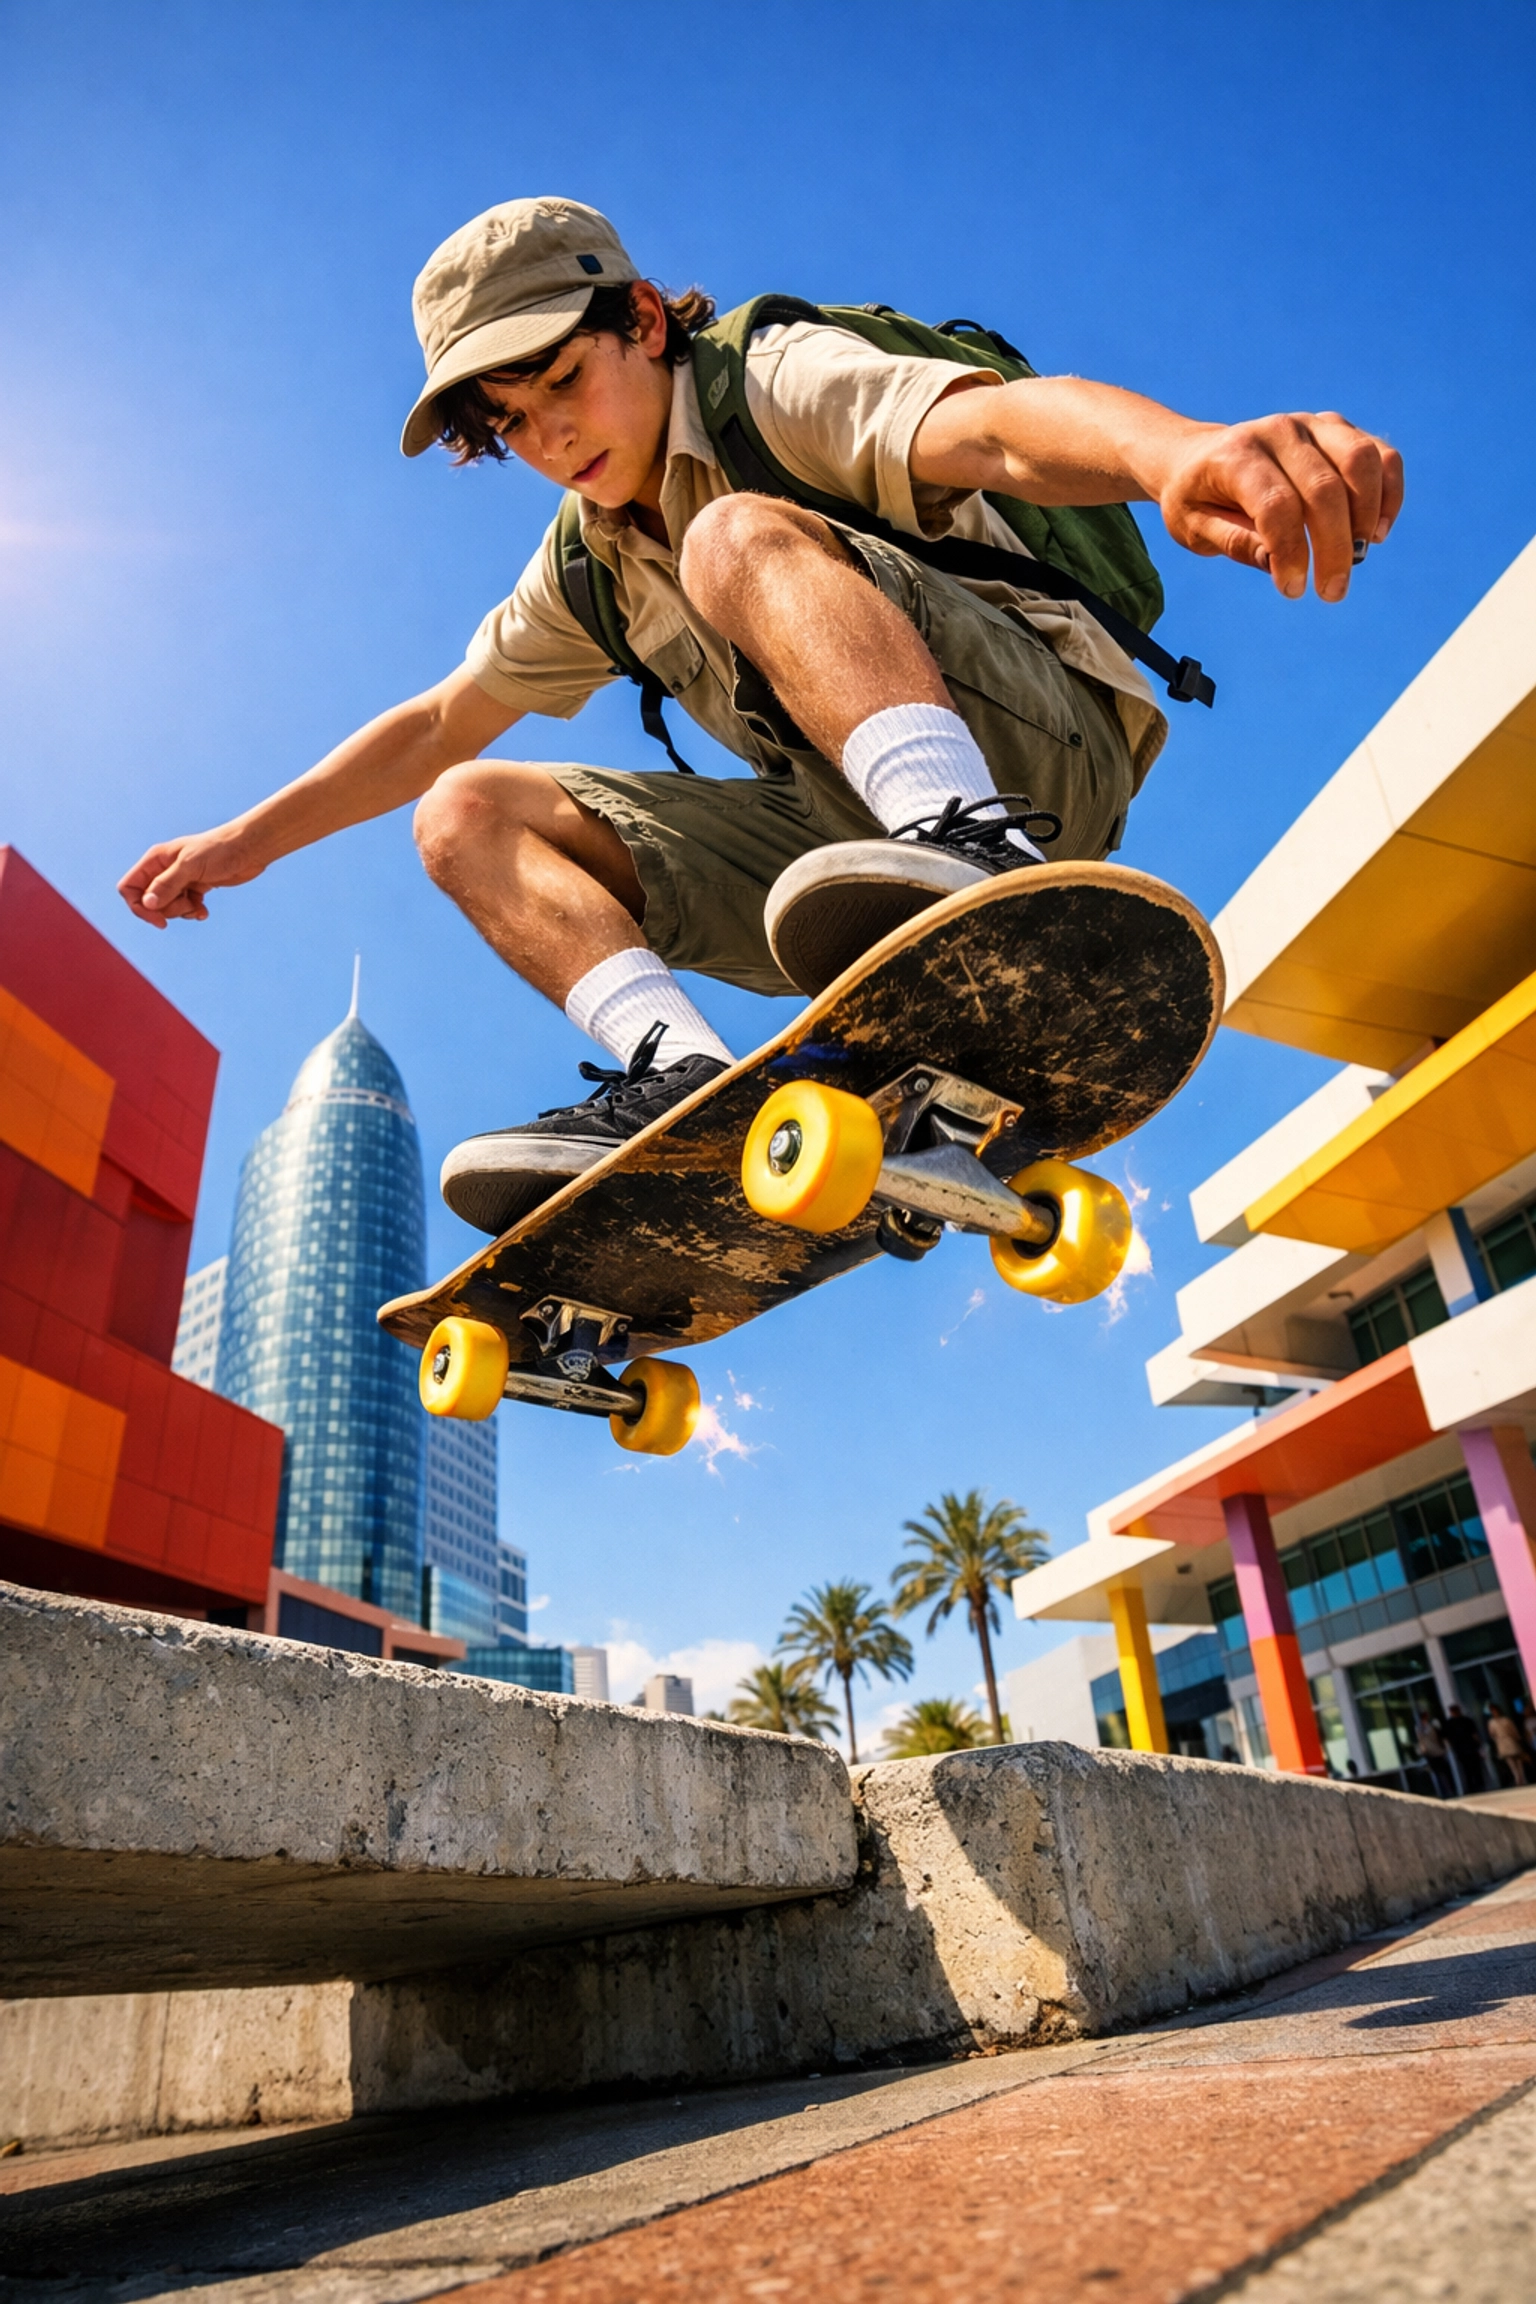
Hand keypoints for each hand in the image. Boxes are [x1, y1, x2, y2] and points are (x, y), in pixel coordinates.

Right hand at [117, 827, 261, 928]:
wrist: (249, 848)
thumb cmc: (220, 850)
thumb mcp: (190, 866)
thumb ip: (168, 884)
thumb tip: (148, 904)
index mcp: (155, 860)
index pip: (130, 888)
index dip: (139, 906)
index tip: (158, 918)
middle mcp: (164, 869)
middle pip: (149, 901)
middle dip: (166, 909)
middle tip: (186, 904)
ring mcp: (180, 879)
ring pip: (167, 906)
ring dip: (181, 911)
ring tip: (197, 906)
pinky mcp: (195, 887)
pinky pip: (185, 907)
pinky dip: (192, 911)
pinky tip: (203, 911)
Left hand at [1155, 412, 1402, 602]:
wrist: (1198, 456)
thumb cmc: (1197, 499)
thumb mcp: (1194, 529)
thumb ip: (1233, 542)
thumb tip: (1275, 561)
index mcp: (1236, 456)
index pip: (1276, 505)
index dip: (1291, 552)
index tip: (1293, 589)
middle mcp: (1278, 432)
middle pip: (1324, 489)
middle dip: (1334, 548)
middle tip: (1332, 592)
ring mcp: (1311, 424)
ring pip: (1361, 461)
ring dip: (1368, 516)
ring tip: (1358, 556)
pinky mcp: (1336, 429)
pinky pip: (1379, 455)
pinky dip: (1389, 492)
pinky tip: (1376, 532)